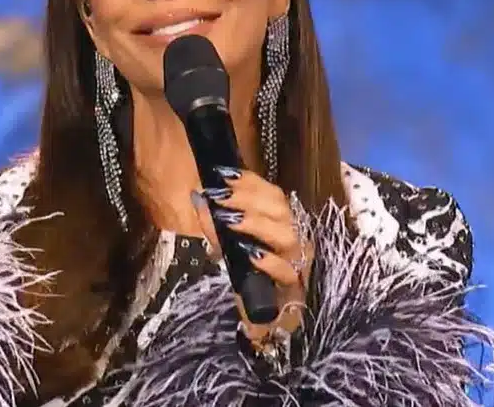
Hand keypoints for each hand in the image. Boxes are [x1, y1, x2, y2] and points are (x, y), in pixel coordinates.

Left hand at [192, 168, 311, 338]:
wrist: (258, 317)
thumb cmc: (242, 275)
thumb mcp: (222, 244)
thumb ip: (212, 222)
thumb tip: (198, 197)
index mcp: (278, 224)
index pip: (273, 194)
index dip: (251, 182)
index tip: (224, 176)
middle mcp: (292, 239)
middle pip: (281, 209)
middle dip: (250, 198)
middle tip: (220, 196)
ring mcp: (296, 264)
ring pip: (288, 236)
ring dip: (257, 224)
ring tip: (231, 220)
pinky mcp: (292, 289)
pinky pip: (287, 272)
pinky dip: (269, 261)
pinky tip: (251, 253)